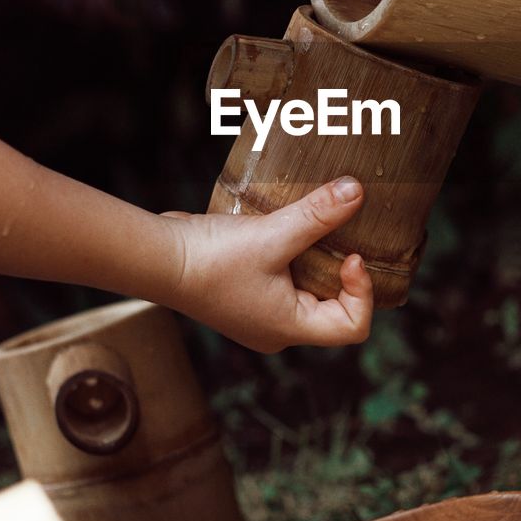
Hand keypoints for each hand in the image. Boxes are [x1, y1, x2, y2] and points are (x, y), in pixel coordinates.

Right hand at [158, 176, 372, 351]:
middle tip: (340, 234)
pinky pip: (285, 278)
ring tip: (316, 226)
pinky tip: (289, 226)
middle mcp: (277, 329)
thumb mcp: (272, 234)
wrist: (157, 257)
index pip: (352, 326)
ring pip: (309, 289)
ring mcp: (260, 312)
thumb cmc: (210, 260)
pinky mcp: (246, 292)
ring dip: (317, 258)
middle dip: (341, 270)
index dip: (363, 291)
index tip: (351, 255)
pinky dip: (294, 253)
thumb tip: (357, 191)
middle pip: (334, 307)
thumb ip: (318, 214)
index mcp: (290, 328)